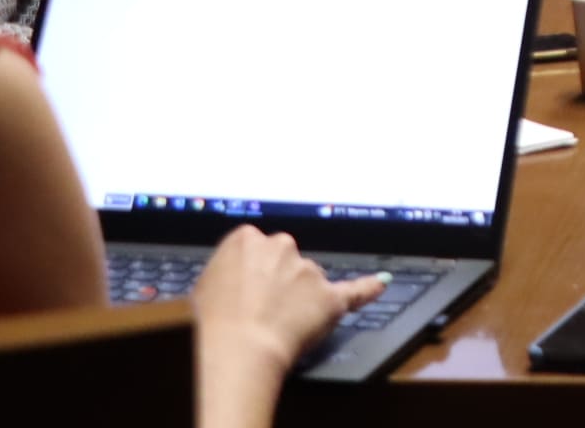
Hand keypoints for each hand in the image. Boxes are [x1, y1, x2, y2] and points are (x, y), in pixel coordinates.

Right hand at [191, 226, 384, 384]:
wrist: (242, 346)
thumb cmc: (218, 322)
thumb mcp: (204, 285)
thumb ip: (227, 268)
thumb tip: (236, 271)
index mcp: (247, 239)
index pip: (256, 248)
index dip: (253, 273)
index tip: (249, 289)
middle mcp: (282, 246)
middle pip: (285, 260)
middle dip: (278, 282)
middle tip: (262, 309)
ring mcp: (309, 269)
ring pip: (310, 280)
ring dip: (300, 299)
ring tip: (278, 325)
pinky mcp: (330, 295)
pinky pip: (354, 290)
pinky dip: (368, 287)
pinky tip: (380, 283)